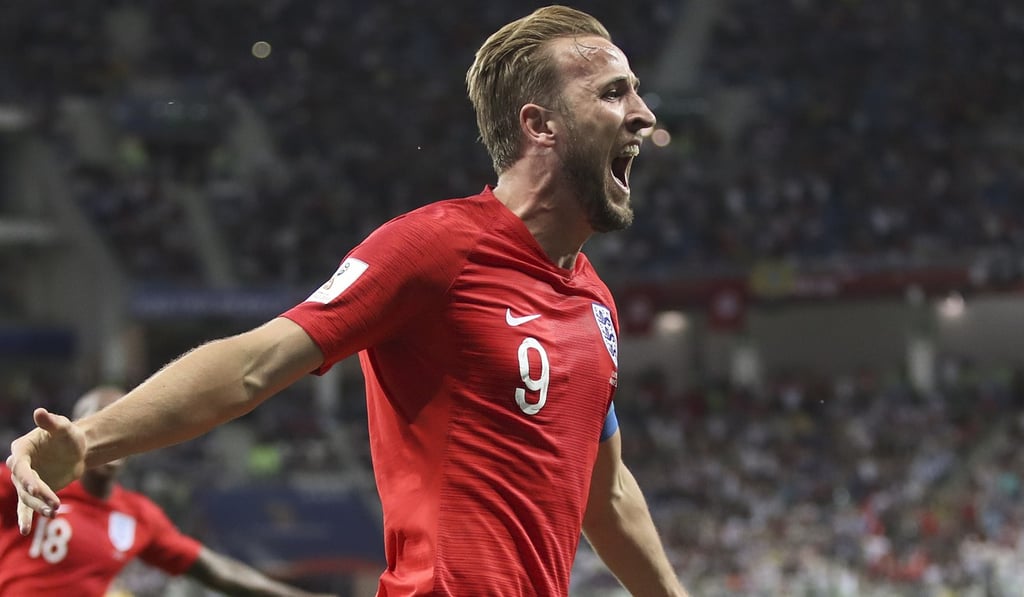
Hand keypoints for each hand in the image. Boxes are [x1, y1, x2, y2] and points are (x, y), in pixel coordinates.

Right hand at [7, 408, 86, 534]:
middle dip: (38, 494)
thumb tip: (39, 412)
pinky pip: (26, 507)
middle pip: (24, 484)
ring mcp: (25, 481)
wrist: (76, 449)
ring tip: (55, 512)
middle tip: (54, 503)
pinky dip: (26, 518)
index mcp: (22, 449)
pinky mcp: (33, 492)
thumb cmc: (68, 435)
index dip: (26, 477)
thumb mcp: (63, 427)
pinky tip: (25, 531)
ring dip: (40, 506)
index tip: (34, 486)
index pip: (19, 465)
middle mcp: (19, 466)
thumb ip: (52, 422)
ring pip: (28, 498)